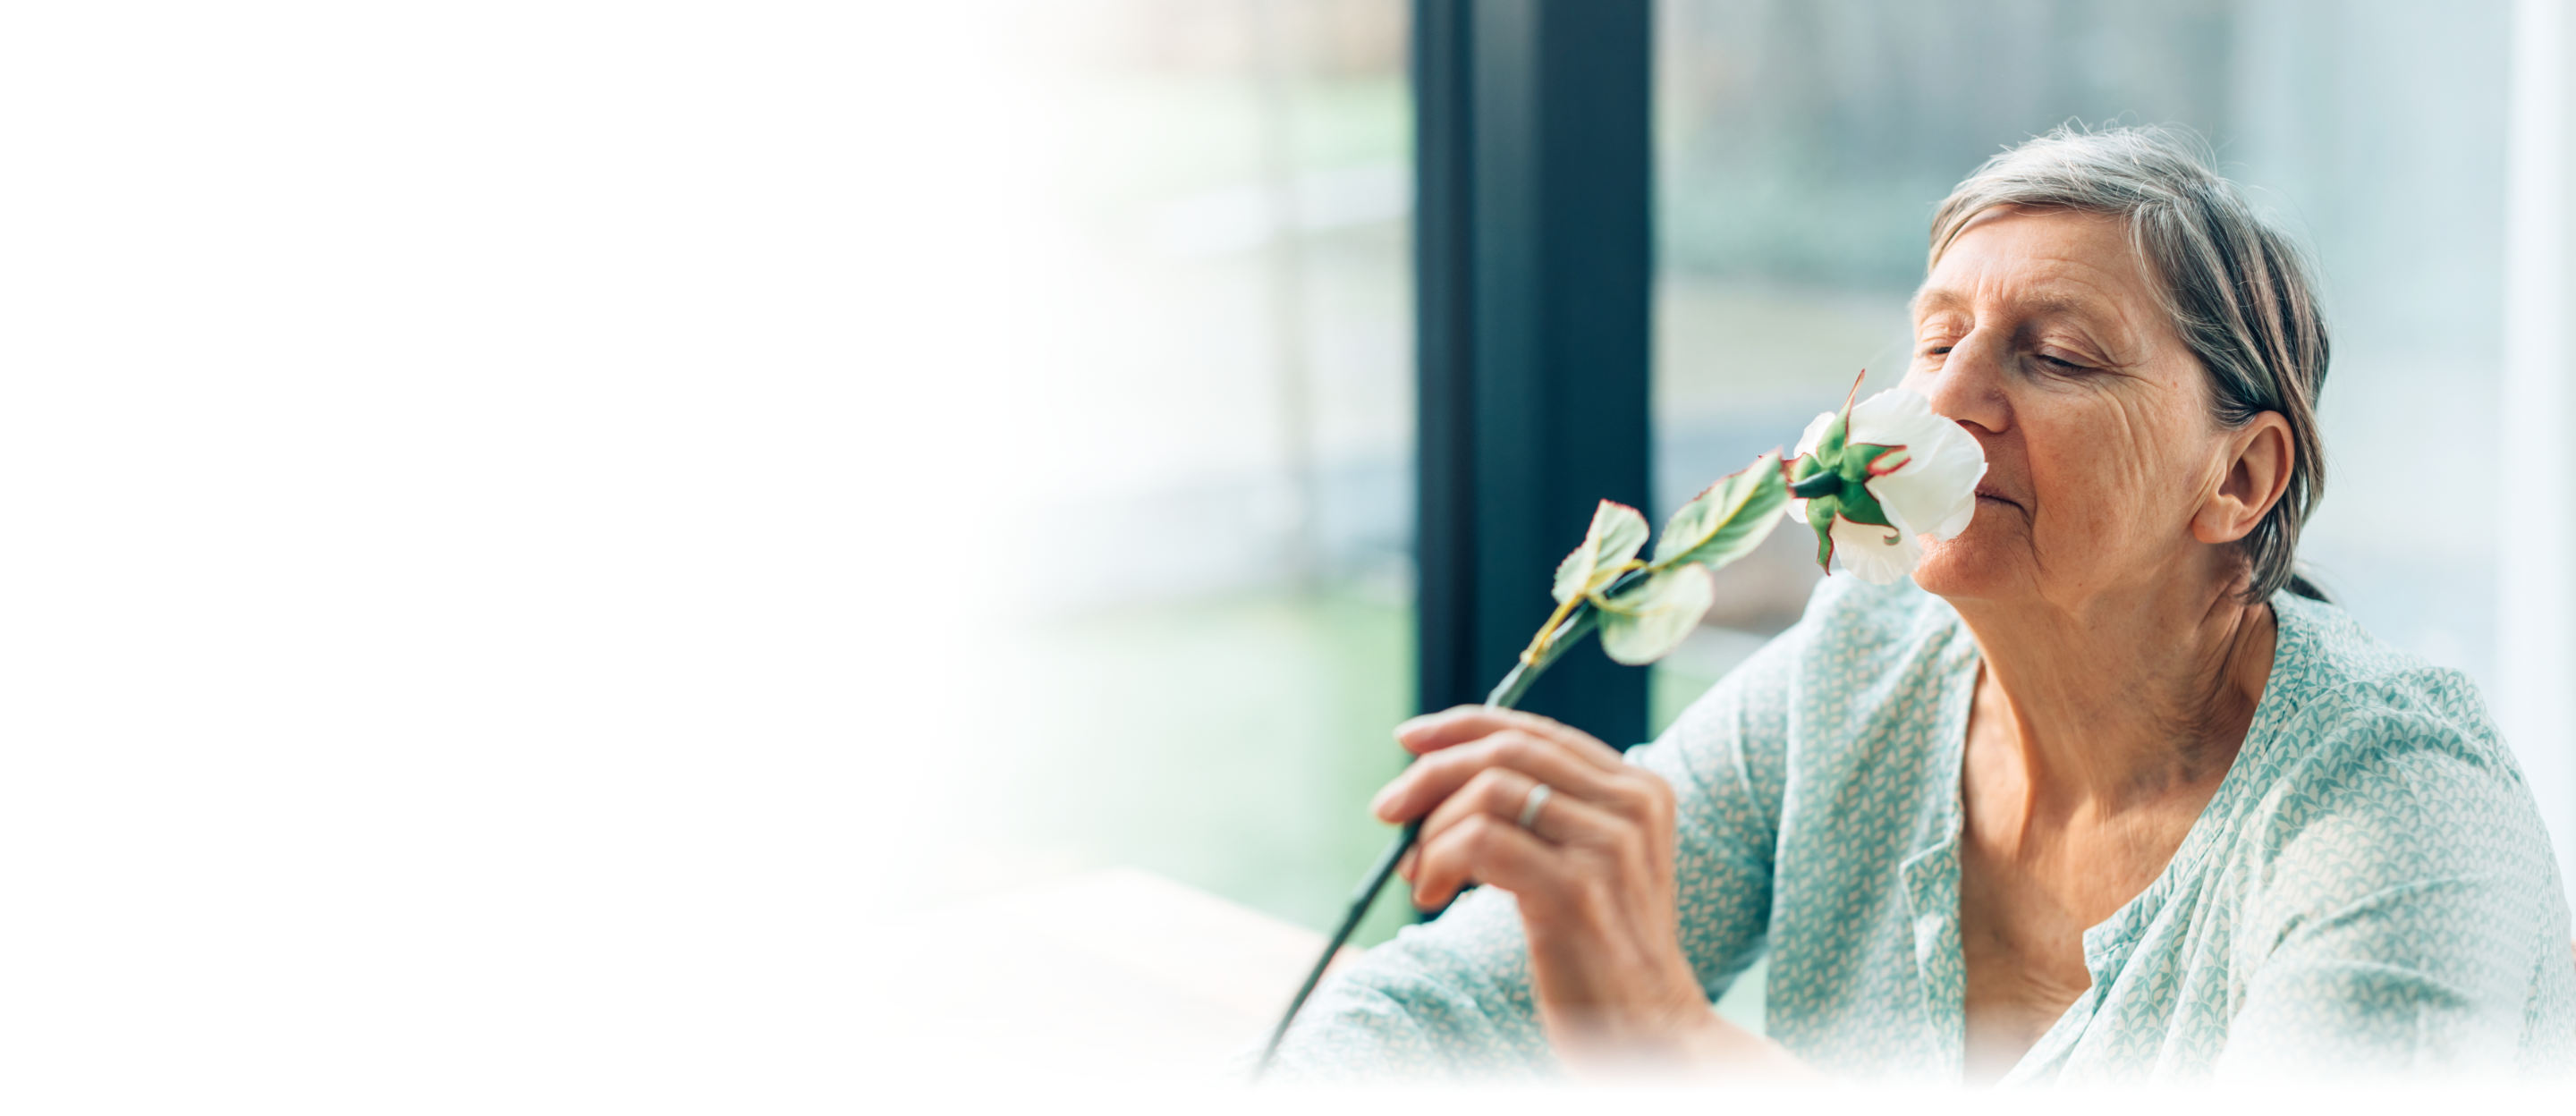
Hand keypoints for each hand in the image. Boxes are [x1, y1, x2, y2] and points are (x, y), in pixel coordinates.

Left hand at [1371, 706, 1757, 1072]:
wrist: (1650, 1031)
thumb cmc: (1601, 952)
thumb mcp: (1589, 865)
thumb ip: (1544, 814)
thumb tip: (1437, 775)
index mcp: (1639, 791)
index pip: (1536, 730)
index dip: (1463, 726)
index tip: (1410, 740)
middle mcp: (1630, 807)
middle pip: (1506, 752)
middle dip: (1431, 773)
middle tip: (1389, 809)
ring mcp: (1607, 847)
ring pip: (1487, 793)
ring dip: (1431, 831)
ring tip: (1419, 875)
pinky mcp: (1575, 890)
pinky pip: (1478, 842)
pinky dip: (1437, 862)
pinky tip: (1431, 895)